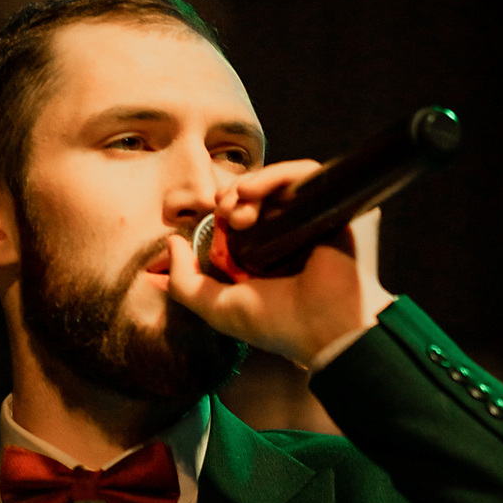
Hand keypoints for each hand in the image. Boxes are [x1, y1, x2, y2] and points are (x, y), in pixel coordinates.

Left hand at [166, 159, 395, 368]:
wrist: (323, 327)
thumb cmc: (275, 323)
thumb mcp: (216, 308)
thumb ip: (185, 283)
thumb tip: (171, 244)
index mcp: (263, 254)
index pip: (240, 214)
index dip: (222, 209)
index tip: (213, 216)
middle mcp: (287, 235)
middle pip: (258, 194)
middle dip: (233, 195)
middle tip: (225, 211)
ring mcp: (310, 219)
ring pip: (279, 182)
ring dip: (251, 185)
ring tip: (237, 206)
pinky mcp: (331, 207)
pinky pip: (305, 175)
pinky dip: (277, 175)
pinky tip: (254, 192)